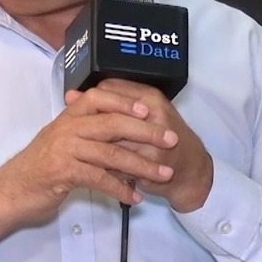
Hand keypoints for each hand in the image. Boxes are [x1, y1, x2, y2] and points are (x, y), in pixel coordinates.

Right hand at [0, 87, 178, 240]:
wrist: (9, 191)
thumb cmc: (38, 167)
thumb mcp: (59, 141)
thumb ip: (83, 129)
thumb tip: (113, 123)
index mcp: (67, 116)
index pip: (99, 97)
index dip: (125, 101)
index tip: (148, 108)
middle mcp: (67, 128)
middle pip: (112, 123)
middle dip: (146, 131)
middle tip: (170, 140)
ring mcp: (64, 149)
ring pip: (111, 153)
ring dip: (142, 164)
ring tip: (163, 174)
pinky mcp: (63, 173)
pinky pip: (99, 178)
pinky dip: (121, 189)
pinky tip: (135, 198)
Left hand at [67, 79, 213, 213]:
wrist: (191, 168)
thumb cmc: (163, 137)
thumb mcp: (142, 114)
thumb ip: (111, 103)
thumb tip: (70, 95)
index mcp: (149, 96)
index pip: (109, 90)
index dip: (90, 102)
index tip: (76, 113)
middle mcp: (154, 112)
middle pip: (109, 116)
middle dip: (92, 129)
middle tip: (79, 138)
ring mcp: (154, 138)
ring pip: (113, 142)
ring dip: (98, 151)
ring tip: (88, 157)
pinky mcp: (152, 161)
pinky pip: (121, 164)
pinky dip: (109, 169)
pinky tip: (103, 171)